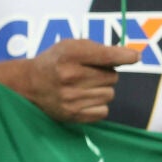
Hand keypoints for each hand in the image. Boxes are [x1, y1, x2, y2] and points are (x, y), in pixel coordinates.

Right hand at [7, 39, 138, 122]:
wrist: (27, 84)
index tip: (134, 57)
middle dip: (107, 74)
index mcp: (69, 55)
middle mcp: (69, 76)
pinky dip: (98, 105)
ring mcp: (71, 98)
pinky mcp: (72, 115)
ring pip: (110, 94)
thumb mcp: (71, 46)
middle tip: (90, 73)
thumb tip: (133, 57)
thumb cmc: (55, 62)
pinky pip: (104, 111)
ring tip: (84, 86)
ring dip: (102, 90)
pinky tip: (84, 99)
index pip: (105, 56)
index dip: (124, 56)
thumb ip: (100, 49)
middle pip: (112, 77)